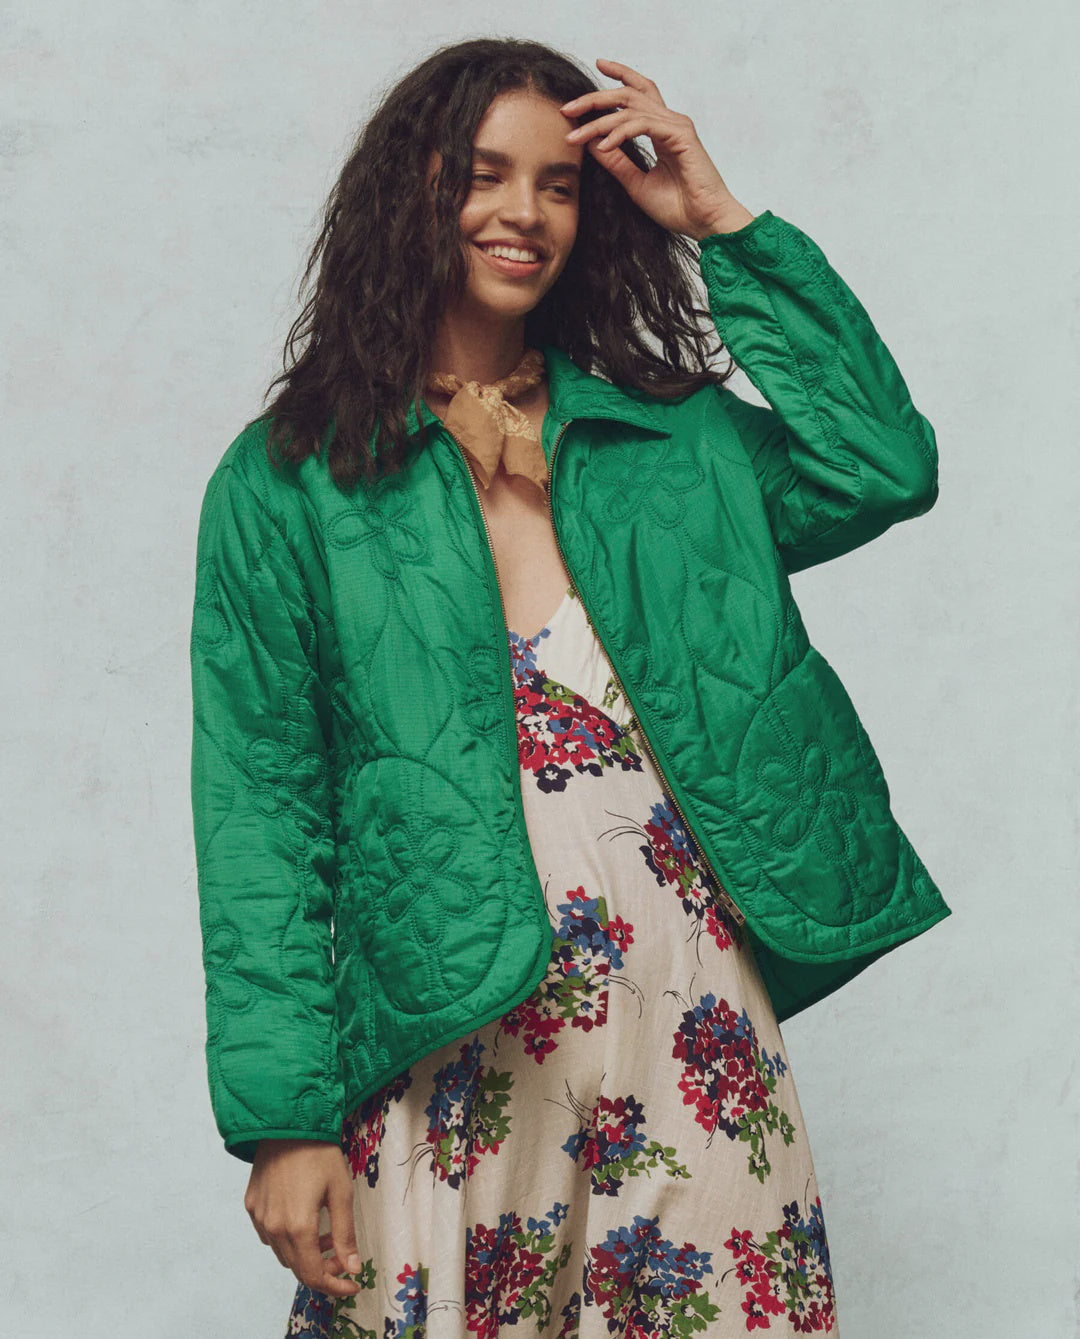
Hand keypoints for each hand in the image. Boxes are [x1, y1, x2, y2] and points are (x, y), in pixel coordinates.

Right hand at [244, 1139, 363, 1298]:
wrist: (287, 1122)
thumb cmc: (319, 1153)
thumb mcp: (341, 1192)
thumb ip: (345, 1234)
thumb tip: (352, 1268)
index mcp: (298, 1227)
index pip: (313, 1275)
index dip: (334, 1286)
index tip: (352, 1284)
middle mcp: (274, 1227)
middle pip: (297, 1267)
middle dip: (323, 1268)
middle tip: (343, 1256)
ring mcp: (259, 1217)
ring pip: (282, 1253)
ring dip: (305, 1253)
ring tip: (326, 1234)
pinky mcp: (251, 1205)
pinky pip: (269, 1235)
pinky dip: (287, 1238)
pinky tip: (302, 1220)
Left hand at [561, 58, 755, 241]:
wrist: (704, 222)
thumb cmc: (678, 207)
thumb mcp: (636, 184)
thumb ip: (616, 163)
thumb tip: (592, 144)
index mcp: (662, 129)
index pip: (638, 93)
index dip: (619, 76)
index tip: (596, 66)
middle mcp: (669, 122)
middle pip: (629, 94)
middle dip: (596, 98)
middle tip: (568, 107)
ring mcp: (676, 126)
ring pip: (630, 109)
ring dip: (599, 121)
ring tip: (576, 135)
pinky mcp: (680, 134)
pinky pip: (642, 124)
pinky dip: (619, 133)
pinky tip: (603, 145)